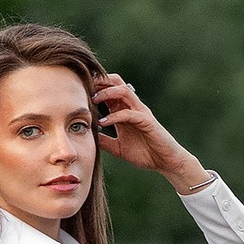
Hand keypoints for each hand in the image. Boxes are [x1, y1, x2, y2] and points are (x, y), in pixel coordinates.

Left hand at [92, 72, 206, 193]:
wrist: (166, 162)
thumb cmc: (145, 153)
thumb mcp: (118, 147)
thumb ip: (104, 140)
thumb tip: (87, 138)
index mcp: (123, 110)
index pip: (108, 89)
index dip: (93, 86)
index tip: (76, 90)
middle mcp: (132, 106)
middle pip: (115, 81)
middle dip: (99, 81)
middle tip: (83, 87)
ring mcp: (140, 112)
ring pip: (123, 91)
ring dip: (106, 93)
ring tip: (92, 100)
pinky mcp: (147, 121)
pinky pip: (129, 113)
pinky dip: (115, 116)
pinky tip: (104, 122)